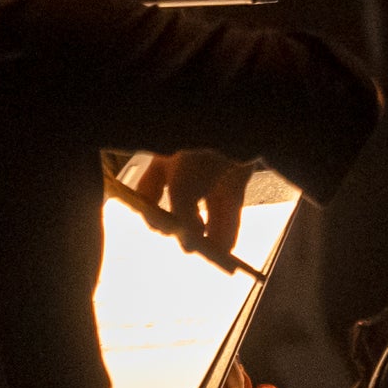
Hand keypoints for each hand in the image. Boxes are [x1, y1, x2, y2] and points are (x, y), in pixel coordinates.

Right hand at [125, 149, 257, 267]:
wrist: (237, 133)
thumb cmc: (198, 155)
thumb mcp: (182, 188)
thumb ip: (182, 218)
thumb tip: (188, 245)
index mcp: (165, 163)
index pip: (149, 191)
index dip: (153, 213)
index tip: (162, 230)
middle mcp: (187, 168)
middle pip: (183, 204)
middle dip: (186, 228)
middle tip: (191, 248)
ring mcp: (213, 173)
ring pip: (209, 208)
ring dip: (210, 233)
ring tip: (213, 254)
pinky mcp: (236, 179)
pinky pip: (229, 208)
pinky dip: (228, 227)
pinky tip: (227, 247)